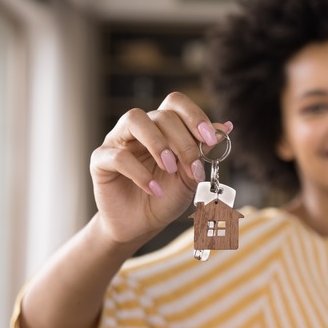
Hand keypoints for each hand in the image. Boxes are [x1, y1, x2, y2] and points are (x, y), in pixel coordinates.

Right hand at [89, 92, 231, 246]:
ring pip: (134, 119)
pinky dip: (140, 173)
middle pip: (161, 114)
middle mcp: (140, 128)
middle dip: (183, 141)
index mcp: (162, 126)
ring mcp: (118, 140)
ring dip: (158, 143)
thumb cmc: (167, 196)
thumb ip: (203, 150)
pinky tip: (154, 190)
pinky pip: (118, 156)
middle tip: (191, 166)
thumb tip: (226, 125)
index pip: (176, 102)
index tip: (210, 139)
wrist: (142, 225)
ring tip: (170, 168)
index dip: (195, 115)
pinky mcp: (101, 161)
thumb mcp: (191, 174)